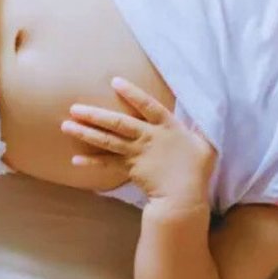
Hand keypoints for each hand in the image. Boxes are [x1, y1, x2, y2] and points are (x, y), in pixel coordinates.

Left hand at [62, 78, 215, 208]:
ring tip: (65, 126)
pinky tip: (74, 159)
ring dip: (85, 133)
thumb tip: (212, 109)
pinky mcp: (129, 169)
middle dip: (95, 114)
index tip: (115, 82)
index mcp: (167, 127)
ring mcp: (136, 154)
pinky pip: (107, 164)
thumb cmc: (197, 170)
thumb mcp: (207, 143)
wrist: (183, 196)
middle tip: (74, 108)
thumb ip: (202, 126)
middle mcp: (148, 137)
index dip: (132, 93)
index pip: (147, 105)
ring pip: (107, 141)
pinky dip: (91, 162)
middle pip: (118, 123)